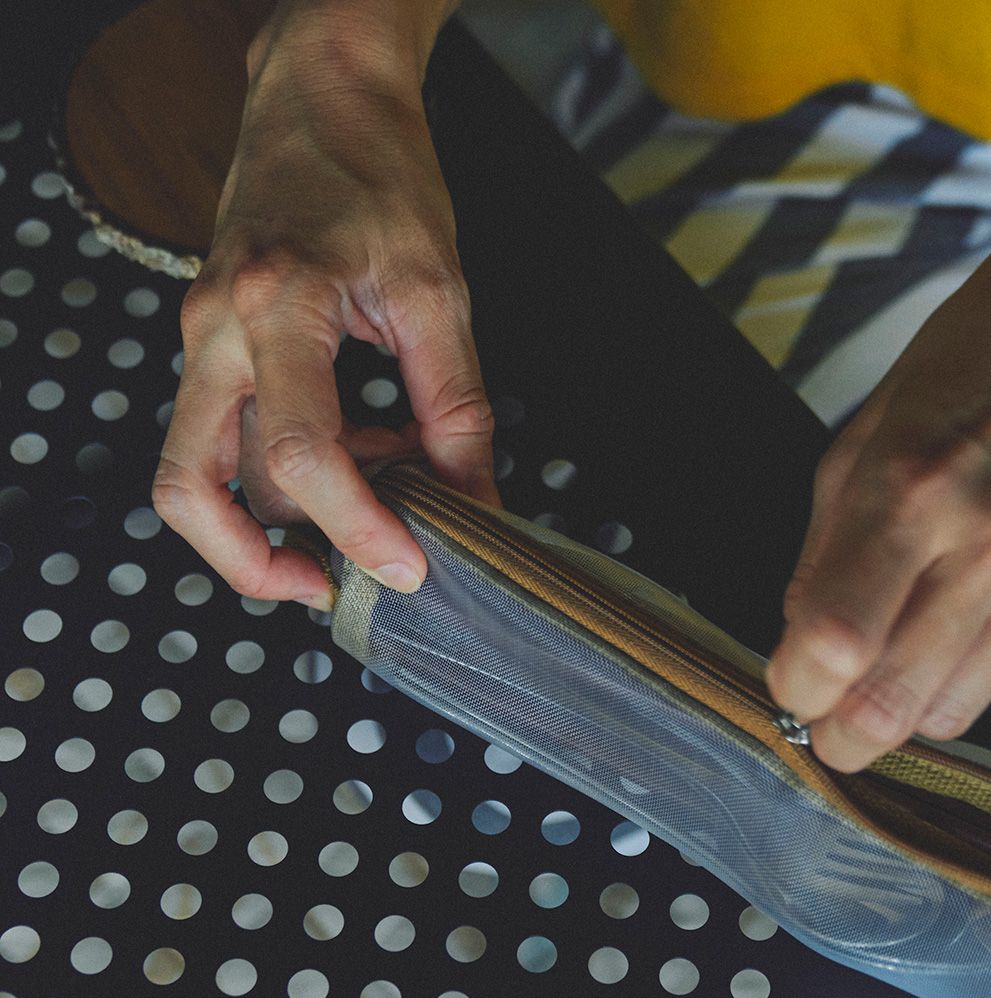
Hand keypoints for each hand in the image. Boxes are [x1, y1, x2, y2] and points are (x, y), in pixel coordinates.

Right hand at [152, 0, 496, 609]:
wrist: (320, 97)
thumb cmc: (378, 174)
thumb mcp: (438, 292)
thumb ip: (457, 407)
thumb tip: (474, 501)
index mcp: (277, 307)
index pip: (300, 456)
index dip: (357, 528)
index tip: (408, 566)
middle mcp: (217, 330)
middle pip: (194, 489)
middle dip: (260, 564)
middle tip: (338, 586)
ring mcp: (201, 339)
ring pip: (197, 473)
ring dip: (275, 520)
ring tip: (371, 505)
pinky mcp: (211, 346)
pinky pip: (225, 439)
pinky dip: (286, 473)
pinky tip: (365, 454)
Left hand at [765, 208, 990, 772]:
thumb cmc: (969, 367)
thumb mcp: (862, 440)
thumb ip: (824, 554)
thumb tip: (802, 648)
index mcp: (912, 487)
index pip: (837, 643)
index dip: (798, 690)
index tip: (791, 691)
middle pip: (896, 705)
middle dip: (846, 735)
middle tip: (829, 729)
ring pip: (955, 709)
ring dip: (910, 706)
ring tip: (896, 660)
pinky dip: (974, 657)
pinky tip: (975, 598)